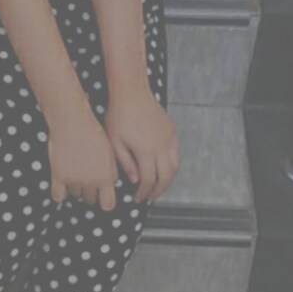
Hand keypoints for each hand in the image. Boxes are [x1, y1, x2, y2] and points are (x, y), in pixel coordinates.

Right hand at [48, 107, 120, 209]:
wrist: (73, 121)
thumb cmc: (93, 133)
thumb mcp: (110, 151)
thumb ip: (113, 171)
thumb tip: (113, 185)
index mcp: (105, 177)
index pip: (108, 205)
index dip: (106, 202)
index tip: (103, 197)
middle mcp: (90, 182)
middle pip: (90, 200)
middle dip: (90, 192)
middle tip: (87, 177)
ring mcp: (74, 180)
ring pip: (75, 194)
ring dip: (76, 187)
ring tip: (75, 172)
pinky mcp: (58, 176)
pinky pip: (57, 196)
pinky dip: (60, 194)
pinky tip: (62, 186)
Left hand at [104, 88, 179, 203]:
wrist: (132, 93)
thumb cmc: (118, 116)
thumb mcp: (114, 142)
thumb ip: (125, 163)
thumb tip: (135, 180)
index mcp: (145, 151)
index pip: (148, 180)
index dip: (143, 192)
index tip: (137, 198)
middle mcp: (161, 147)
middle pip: (165, 177)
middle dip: (158, 191)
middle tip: (150, 198)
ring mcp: (169, 139)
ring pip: (175, 167)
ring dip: (168, 180)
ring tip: (158, 187)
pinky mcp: (172, 132)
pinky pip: (177, 154)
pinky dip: (172, 166)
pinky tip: (163, 169)